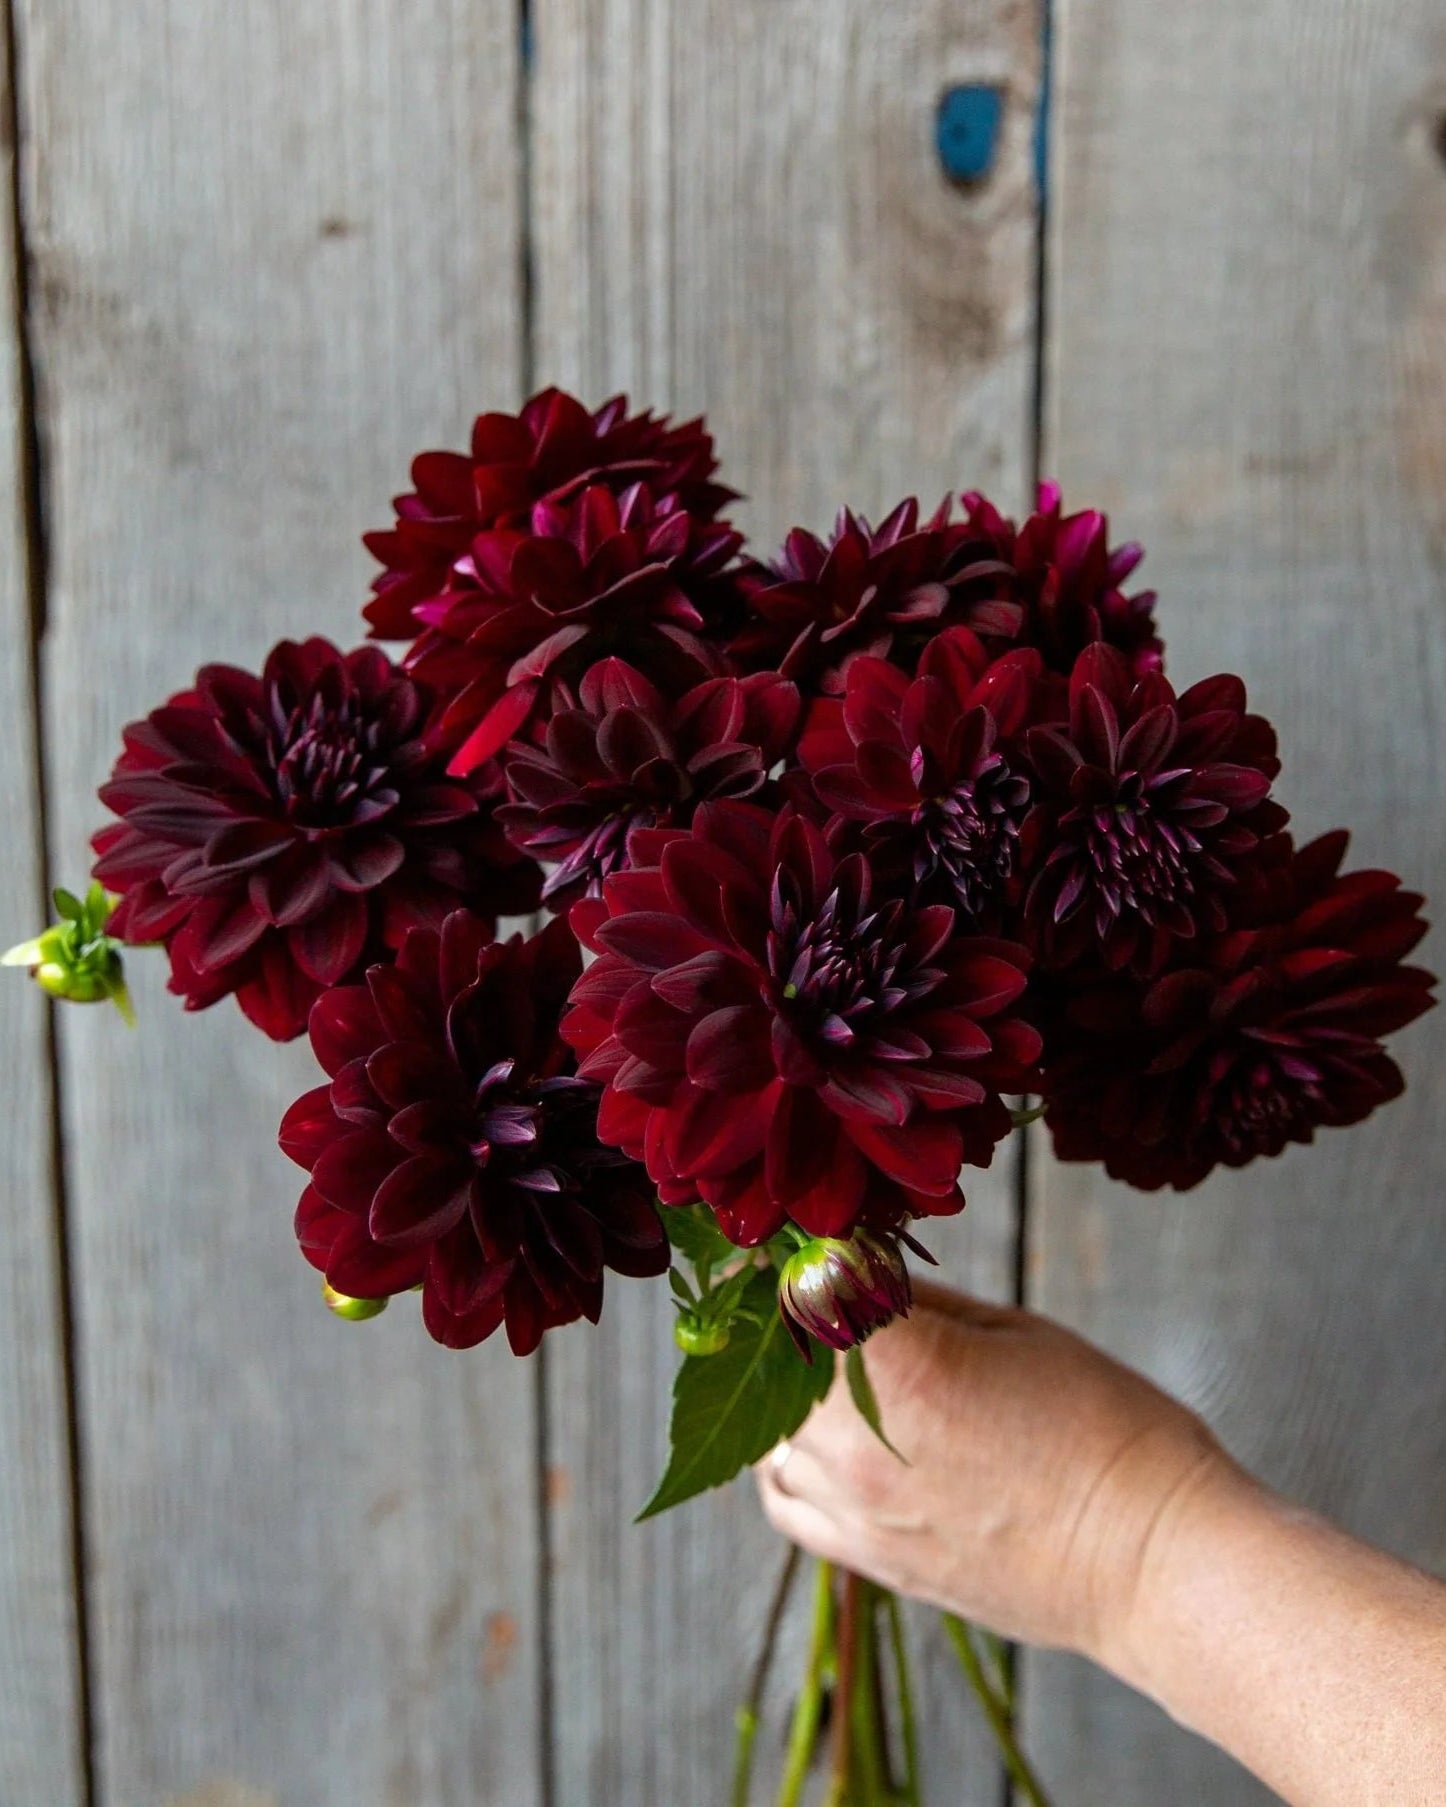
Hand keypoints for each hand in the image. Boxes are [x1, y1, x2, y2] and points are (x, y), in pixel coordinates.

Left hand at [756, 1281, 1238, 1662]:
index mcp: (900, 1367)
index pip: (802, 1290)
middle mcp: (857, 1443)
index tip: (807, 1239)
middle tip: (819, 1291)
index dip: (801, 1257)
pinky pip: (784, 1504)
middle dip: (790, 1321)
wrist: (1153, 1557)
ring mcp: (856, 1511)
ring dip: (785, 1392)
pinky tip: (820, 1436)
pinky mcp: (869, 1560)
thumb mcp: (1014, 1328)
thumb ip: (920, 1302)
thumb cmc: (1105, 1428)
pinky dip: (785, 1462)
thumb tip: (859, 1273)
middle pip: (772, 1364)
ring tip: (830, 1366)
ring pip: (767, 1435)